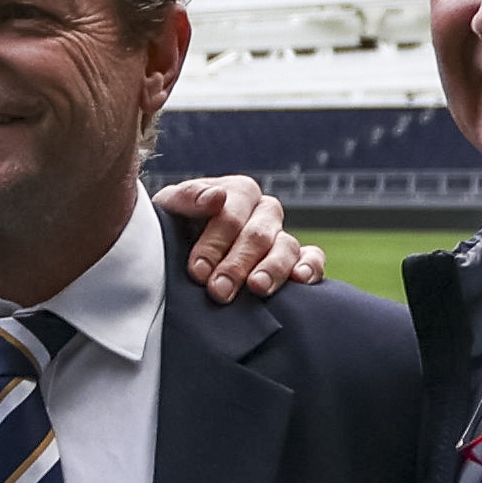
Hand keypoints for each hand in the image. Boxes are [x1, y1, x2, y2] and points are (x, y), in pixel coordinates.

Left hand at [158, 174, 315, 303]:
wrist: (176, 254)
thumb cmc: (174, 229)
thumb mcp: (169, 209)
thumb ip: (187, 198)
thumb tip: (216, 198)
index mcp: (237, 193)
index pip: (231, 213)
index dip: (214, 242)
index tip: (197, 270)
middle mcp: (263, 212)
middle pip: (258, 234)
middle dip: (236, 264)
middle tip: (218, 290)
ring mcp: (281, 235)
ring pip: (286, 247)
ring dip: (272, 269)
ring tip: (257, 288)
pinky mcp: (296, 259)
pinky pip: (312, 258)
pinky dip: (310, 267)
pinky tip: (300, 279)